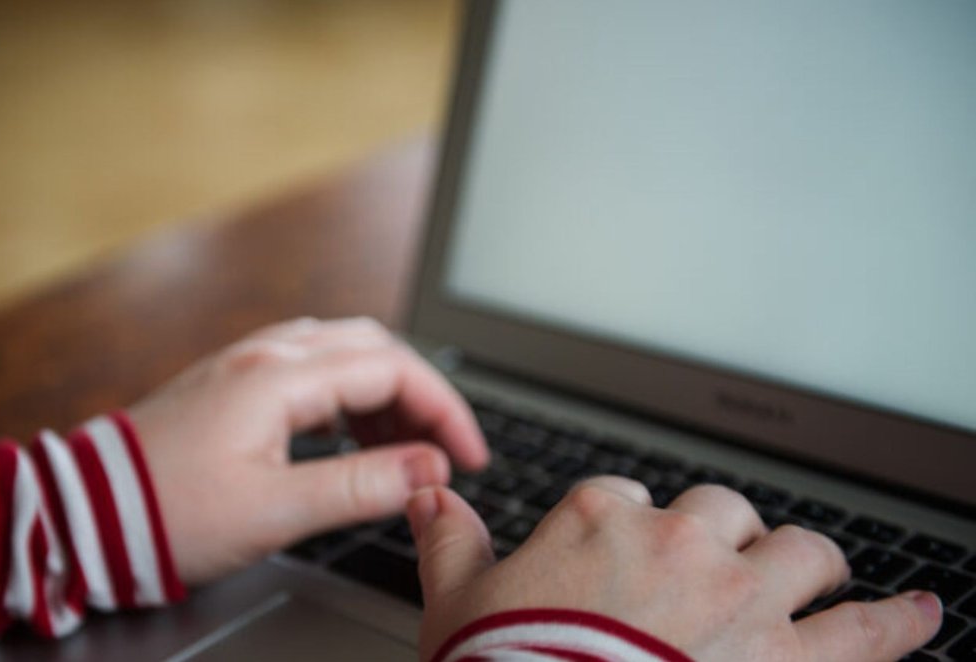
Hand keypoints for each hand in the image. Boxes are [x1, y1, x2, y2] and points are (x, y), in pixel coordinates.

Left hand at [129, 317, 488, 583]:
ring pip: (342, 353)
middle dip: (421, 395)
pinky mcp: (233, 382)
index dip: (444, 410)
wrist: (85, 512)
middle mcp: (266, 354)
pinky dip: (349, 395)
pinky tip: (353, 434)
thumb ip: (360, 486)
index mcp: (280, 377)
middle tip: (444, 451)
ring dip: (386, 392)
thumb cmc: (169, 512)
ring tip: (406, 447)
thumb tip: (429, 469)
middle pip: (373, 349)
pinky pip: (310, 368)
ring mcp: (246, 363)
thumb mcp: (274, 510)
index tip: (469, 456)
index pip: (393, 368)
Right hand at [408, 477, 942, 660]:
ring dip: (808, 563)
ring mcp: (739, 596)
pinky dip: (897, 621)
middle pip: (721, 512)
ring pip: (799, 552)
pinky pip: (864, 632)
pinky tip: (919, 612)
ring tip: (815, 574)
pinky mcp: (785, 656)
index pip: (628, 498)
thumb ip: (447, 538)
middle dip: (724, 535)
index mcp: (600, 518)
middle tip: (721, 562)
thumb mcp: (456, 599)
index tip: (624, 556)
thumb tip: (426, 494)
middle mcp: (678, 543)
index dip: (630, 526)